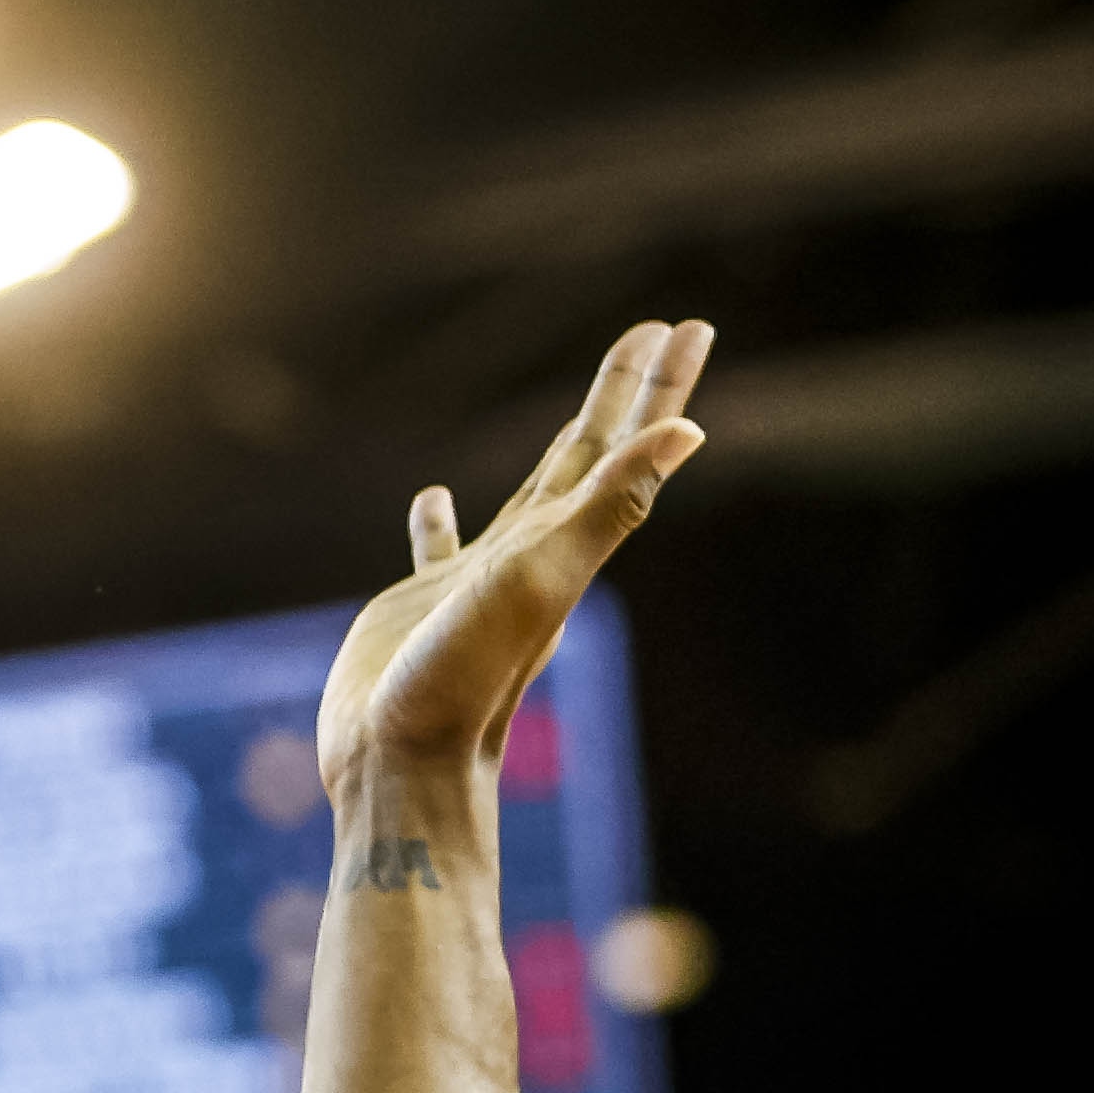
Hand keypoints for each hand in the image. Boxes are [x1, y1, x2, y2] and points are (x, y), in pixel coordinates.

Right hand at [314, 321, 710, 788]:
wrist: (404, 767)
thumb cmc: (468, 677)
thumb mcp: (543, 579)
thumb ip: (610, 506)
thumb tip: (689, 433)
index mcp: (565, 539)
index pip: (624, 444)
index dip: (657, 386)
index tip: (689, 325)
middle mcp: (534, 551)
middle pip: (590, 454)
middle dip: (625, 393)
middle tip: (657, 332)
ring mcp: (479, 577)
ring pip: (529, 490)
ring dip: (556, 446)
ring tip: (575, 410)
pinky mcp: (423, 603)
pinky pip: (438, 545)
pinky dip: (437, 520)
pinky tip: (431, 498)